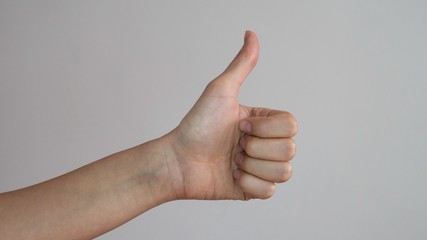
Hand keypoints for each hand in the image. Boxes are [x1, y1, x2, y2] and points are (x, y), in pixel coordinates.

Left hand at [166, 31, 297, 199]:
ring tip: (232, 161)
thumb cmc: (197, 124)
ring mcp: (261, 168)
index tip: (239, 124)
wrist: (178, 160)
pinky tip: (232, 176)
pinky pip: (269, 192)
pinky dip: (248, 184)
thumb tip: (251, 34)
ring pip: (284, 172)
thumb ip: (241, 65)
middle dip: (256, 148)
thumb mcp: (220, 91)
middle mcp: (266, 144)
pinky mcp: (253, 190)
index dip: (265, 127)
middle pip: (289, 149)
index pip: (291, 125)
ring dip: (252, 166)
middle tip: (234, 145)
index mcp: (264, 122)